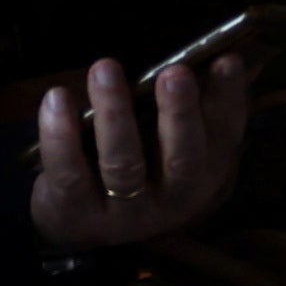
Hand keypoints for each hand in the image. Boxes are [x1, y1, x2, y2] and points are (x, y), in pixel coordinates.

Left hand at [29, 50, 255, 253]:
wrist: (78, 229)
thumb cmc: (133, 170)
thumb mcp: (165, 147)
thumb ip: (188, 110)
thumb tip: (214, 56)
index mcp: (202, 177)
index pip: (223, 136)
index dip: (228, 99)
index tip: (226, 59)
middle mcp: (170, 200)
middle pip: (181, 158)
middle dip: (180, 113)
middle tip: (175, 71)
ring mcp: (123, 212)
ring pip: (123, 163)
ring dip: (115, 113)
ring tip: (105, 69)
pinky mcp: (75, 212)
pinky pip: (69, 172)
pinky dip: (60, 134)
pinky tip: (57, 98)